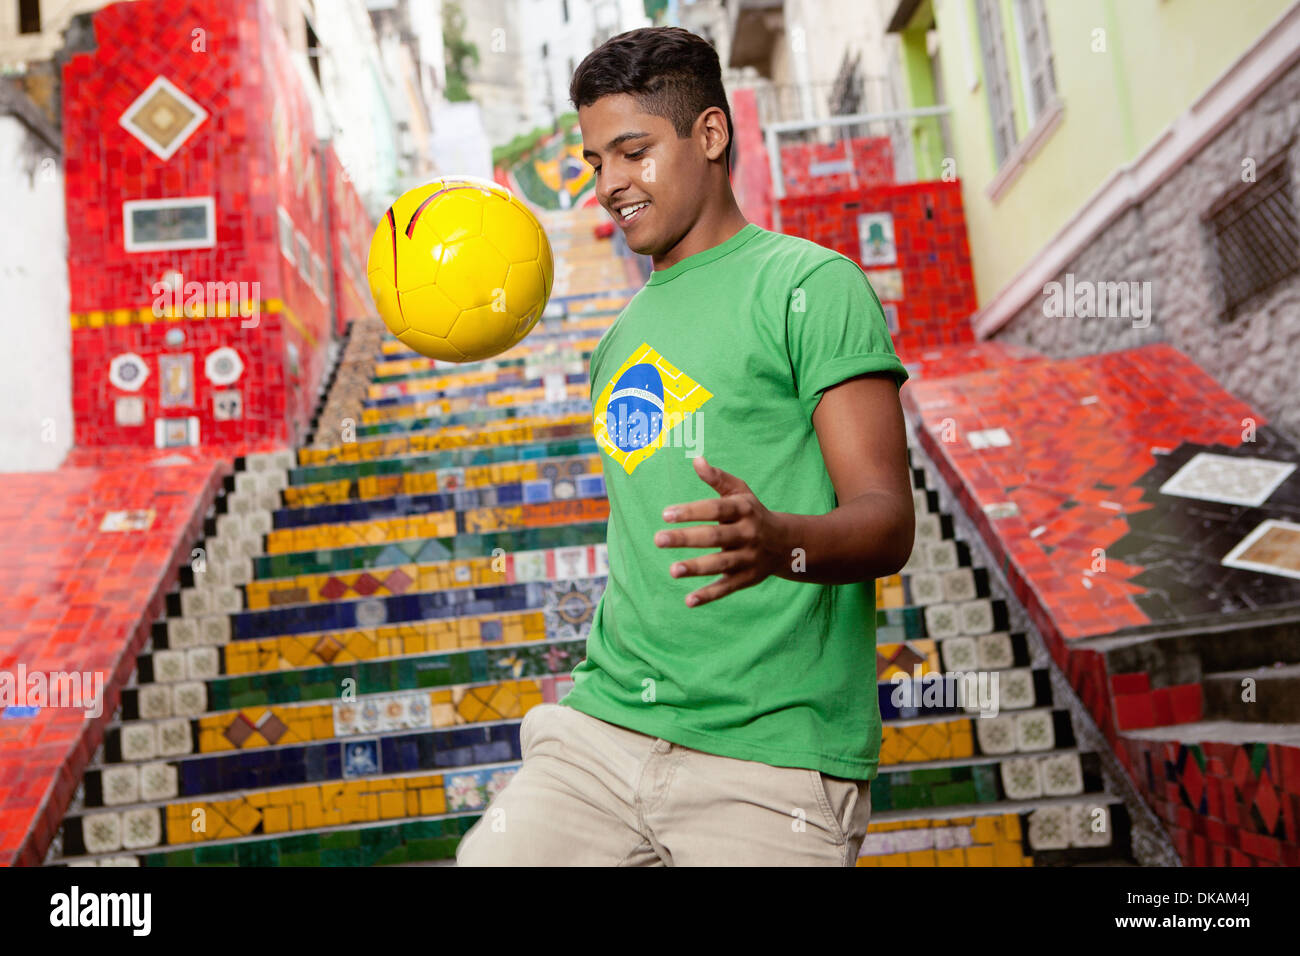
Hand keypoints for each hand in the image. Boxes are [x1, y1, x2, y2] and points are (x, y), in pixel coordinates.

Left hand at [653, 456, 788, 607]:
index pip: (716, 509)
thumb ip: (718, 478)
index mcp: (744, 510)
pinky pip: (728, 587)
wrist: (787, 543)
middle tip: (658, 539)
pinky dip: (709, 595)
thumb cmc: (752, 513)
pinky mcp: (748, 578)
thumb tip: (696, 460)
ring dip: (697, 568)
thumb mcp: (741, 493)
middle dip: (687, 539)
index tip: (665, 514)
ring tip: (672, 570)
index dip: (691, 511)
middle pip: (715, 537)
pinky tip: (689, 601)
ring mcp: (748, 558)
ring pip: (721, 564)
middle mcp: (748, 534)